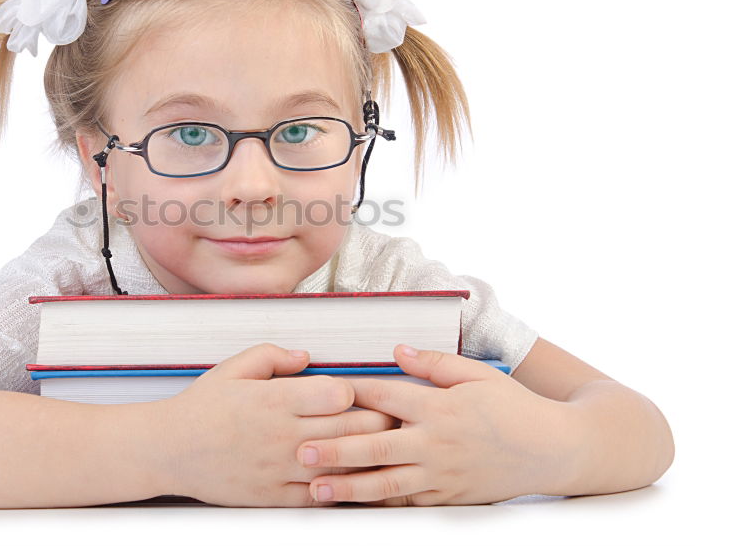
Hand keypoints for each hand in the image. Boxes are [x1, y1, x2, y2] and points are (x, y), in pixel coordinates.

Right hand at [158, 343, 396, 506]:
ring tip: (374, 447)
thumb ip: (273, 356)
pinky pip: (320, 496)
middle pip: (351, 429)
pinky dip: (339, 487)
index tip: (356, 391)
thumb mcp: (233, 368)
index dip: (355, 390)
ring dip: (364, 456)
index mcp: (275, 399)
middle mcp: (283, 435)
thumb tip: (306, 356)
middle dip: (376, 421)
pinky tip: (345, 476)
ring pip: (343, 465)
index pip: (339, 393)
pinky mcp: (274, 496)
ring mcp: (280, 468)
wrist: (169, 450)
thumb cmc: (200, 408)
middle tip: (385, 417)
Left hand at [295, 345, 572, 505]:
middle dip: (335, 449)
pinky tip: (354, 503)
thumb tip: (397, 351)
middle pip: (375, 445)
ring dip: (348, 486)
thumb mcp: (476, 374)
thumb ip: (433, 363)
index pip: (384, 395)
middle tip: (300, 450)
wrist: (553, 450)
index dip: (348, 392)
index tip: (317, 391)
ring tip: (315, 489)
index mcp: (439, 406)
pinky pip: (407, 501)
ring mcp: (442, 473)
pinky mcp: (449, 496)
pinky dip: (379, 503)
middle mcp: (436, 442)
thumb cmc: (513, 408)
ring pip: (386, 482)